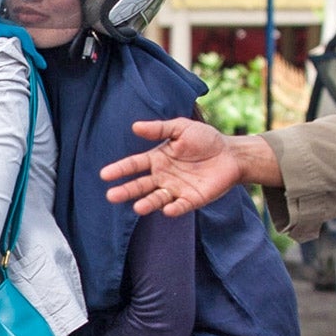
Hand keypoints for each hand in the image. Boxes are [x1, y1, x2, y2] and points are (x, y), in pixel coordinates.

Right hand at [101, 119, 264, 216]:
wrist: (231, 154)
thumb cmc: (205, 139)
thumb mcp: (182, 128)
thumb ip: (159, 129)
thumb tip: (135, 126)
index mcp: (157, 159)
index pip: (134, 165)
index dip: (120, 169)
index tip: (104, 175)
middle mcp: (163, 177)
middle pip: (140, 185)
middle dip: (126, 191)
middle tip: (111, 196)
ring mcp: (176, 190)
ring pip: (157, 198)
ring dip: (147, 203)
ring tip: (138, 207)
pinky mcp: (191, 200)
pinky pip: (180, 206)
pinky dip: (174, 209)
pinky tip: (168, 209)